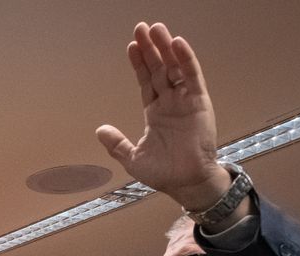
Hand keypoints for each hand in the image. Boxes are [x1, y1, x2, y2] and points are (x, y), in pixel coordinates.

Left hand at [95, 22, 231, 211]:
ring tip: (156, 29)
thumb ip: (117, 143)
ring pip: (174, 67)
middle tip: (142, 28)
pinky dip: (185, 59)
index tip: (131, 46)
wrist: (186, 183)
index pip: (146, 81)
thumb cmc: (164, 173)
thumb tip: (100, 130)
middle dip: (150, 48)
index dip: (139, 64)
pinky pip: (192, 76)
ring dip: (166, 48)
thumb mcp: (133, 158)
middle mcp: (170, 102)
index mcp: (155, 112)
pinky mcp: (199, 102)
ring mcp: (185, 100)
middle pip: (159, 68)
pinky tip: (177, 43)